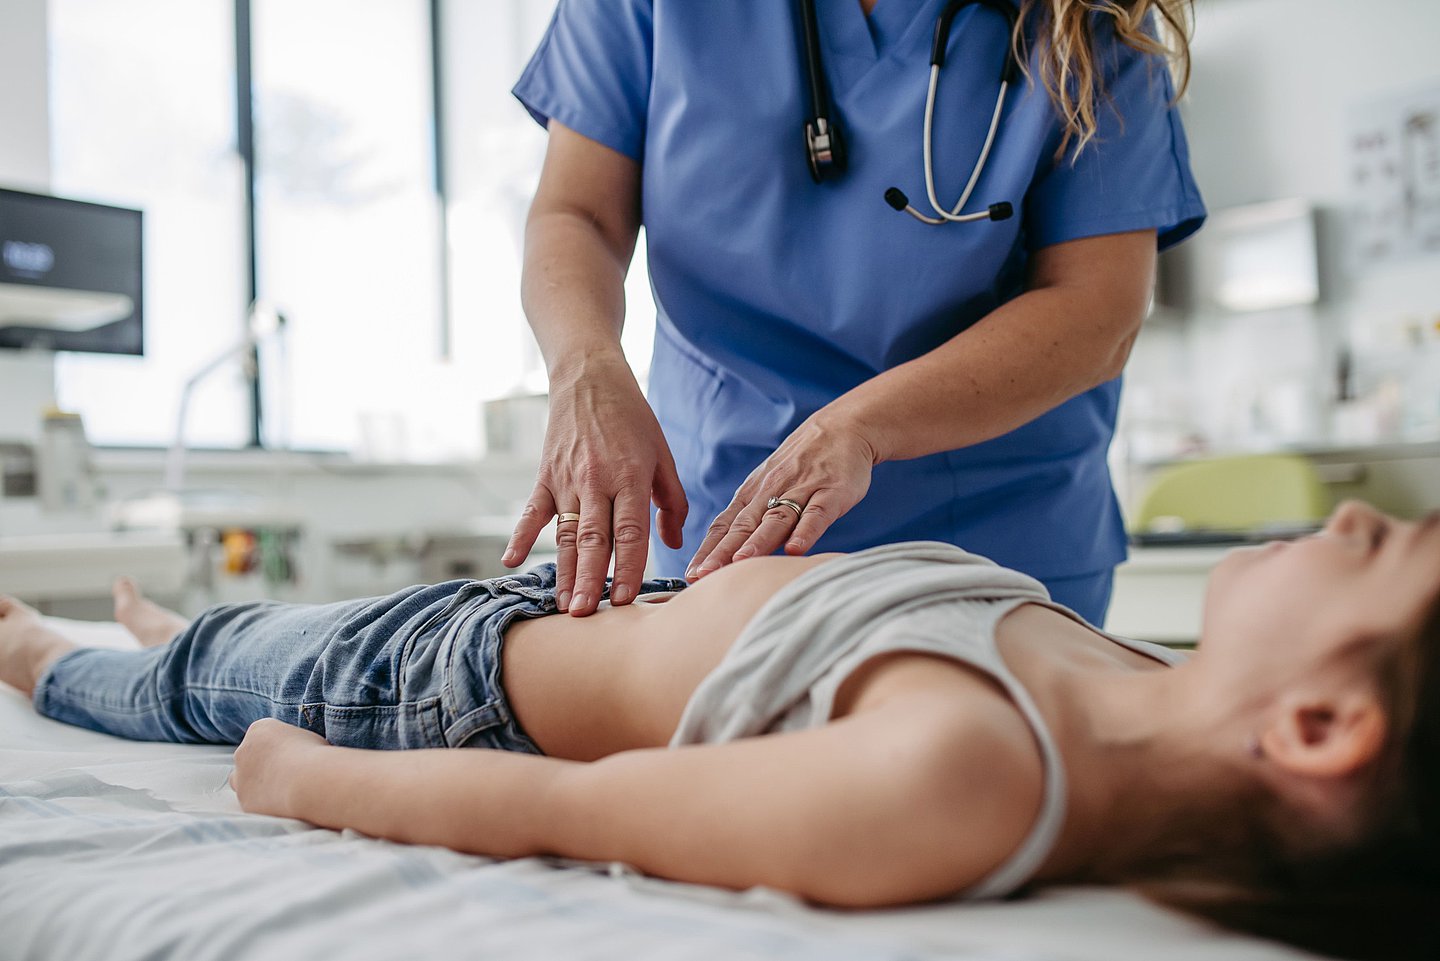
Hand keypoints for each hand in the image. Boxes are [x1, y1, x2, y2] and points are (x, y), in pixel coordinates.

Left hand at [230, 718, 326, 817]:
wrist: (311, 780)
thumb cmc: (315, 755)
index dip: (276, 746)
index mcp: (260, 729)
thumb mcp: (306, 737)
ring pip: (241, 780)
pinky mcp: (245, 800)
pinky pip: (251, 801)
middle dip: (260, 764)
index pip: (261, 735)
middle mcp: (243, 750)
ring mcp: (240, 776)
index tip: (291, 755)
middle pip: (246, 756)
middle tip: (284, 773)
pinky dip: (263, 802)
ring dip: (255, 784)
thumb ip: (292, 743)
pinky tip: (282, 803)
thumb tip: (296, 755)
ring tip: (280, 789)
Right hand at [503, 355, 687, 616]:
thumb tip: (671, 545)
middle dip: (589, 580)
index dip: (629, 568)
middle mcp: (597, 481)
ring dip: (562, 572)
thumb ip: (672, 502)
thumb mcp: (662, 456)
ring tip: (562, 605)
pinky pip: (531, 512)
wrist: (590, 377)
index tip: (626, 601)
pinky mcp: (545, 475)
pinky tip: (510, 562)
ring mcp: (566, 479)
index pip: (630, 533)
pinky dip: (520, 536)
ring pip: (564, 534)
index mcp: (630, 477)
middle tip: (585, 615)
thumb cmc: (633, 419)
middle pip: (593, 540)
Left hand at [686, 412, 875, 578]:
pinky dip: (806, 531)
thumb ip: (753, 519)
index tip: (691, 574)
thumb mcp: (769, 486)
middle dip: (722, 552)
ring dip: (758, 542)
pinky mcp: (831, 491)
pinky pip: (816, 513)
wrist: (842, 428)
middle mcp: (771, 492)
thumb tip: (729, 556)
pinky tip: (795, 550)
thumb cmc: (802, 465)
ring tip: (741, 563)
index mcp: (753, 494)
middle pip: (743, 526)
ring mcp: (802, 490)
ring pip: (776, 519)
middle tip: (703, 575)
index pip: (724, 525)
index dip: (708, 550)